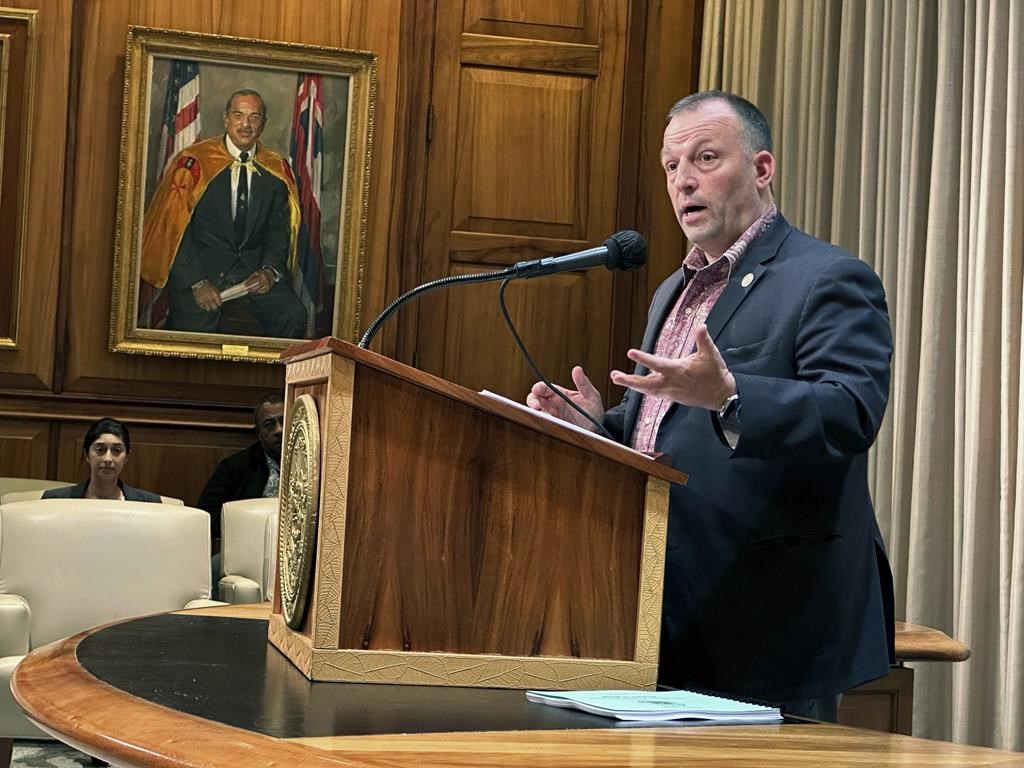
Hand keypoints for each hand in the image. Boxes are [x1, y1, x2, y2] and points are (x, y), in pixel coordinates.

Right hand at [191, 281, 221, 311]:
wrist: (198, 283)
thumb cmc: (207, 285)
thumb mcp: (214, 288)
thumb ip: (217, 295)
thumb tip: (220, 300)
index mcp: (214, 294)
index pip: (219, 303)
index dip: (219, 303)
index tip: (218, 304)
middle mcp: (209, 298)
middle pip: (214, 307)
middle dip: (215, 306)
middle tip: (214, 306)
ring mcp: (204, 300)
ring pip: (208, 308)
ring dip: (209, 307)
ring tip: (209, 306)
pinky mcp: (199, 301)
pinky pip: (202, 307)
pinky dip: (204, 306)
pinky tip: (204, 304)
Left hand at [244, 268, 275, 294]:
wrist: (271, 274)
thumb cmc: (261, 273)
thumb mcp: (257, 273)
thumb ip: (251, 277)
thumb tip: (245, 282)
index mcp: (261, 274)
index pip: (254, 279)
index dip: (249, 282)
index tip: (245, 285)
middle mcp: (265, 279)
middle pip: (257, 285)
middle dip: (252, 288)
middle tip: (248, 290)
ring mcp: (267, 283)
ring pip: (260, 289)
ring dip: (255, 290)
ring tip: (251, 291)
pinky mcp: (269, 287)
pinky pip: (263, 290)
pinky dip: (259, 291)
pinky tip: (256, 291)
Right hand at [526, 366, 604, 430]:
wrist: (596, 430)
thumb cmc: (593, 411)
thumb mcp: (591, 396)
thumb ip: (583, 383)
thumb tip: (577, 369)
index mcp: (560, 394)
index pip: (545, 388)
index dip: (538, 388)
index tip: (537, 390)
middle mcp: (554, 404)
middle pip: (535, 399)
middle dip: (532, 401)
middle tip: (535, 406)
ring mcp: (552, 416)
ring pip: (536, 411)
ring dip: (534, 412)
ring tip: (538, 415)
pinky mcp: (553, 427)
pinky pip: (542, 424)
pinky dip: (538, 422)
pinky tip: (542, 423)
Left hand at [610, 326, 735, 409]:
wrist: (721, 395)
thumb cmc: (715, 373)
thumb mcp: (711, 354)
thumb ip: (703, 340)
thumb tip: (701, 326)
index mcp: (678, 370)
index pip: (657, 364)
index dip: (644, 358)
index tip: (630, 353)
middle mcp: (671, 383)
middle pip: (646, 383)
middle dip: (630, 380)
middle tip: (615, 376)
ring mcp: (670, 392)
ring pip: (647, 390)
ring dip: (632, 384)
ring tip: (617, 378)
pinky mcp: (671, 396)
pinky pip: (653, 393)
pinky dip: (642, 389)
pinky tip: (634, 384)